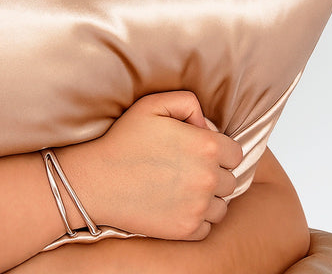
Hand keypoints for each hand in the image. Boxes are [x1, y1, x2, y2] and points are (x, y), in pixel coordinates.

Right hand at [56, 91, 242, 240]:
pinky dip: (196, 218)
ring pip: (222, 204)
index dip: (218, 150)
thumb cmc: (123, 140)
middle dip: (212, 173)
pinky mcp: (187, 230)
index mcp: (206, 145)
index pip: (235, 152)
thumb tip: (207, 124)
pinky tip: (175, 204)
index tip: (197, 151)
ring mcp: (198, 206)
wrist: (97, 180)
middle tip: (183, 168)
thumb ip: (186, 102)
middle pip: (230, 179)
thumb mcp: (151, 105)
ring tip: (180, 187)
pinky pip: (208, 226)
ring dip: (208, 197)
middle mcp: (208, 177)